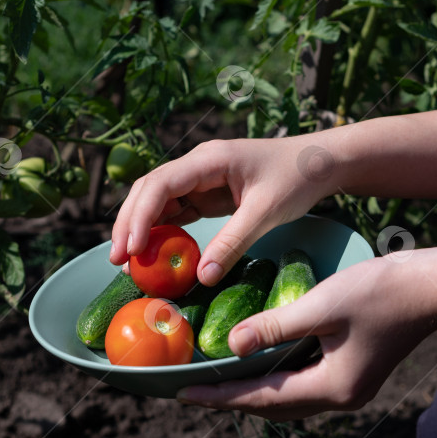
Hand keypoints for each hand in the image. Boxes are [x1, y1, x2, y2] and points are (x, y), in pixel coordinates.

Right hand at [110, 137, 335, 284]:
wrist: (319, 163)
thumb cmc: (296, 178)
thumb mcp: (266, 212)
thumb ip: (233, 243)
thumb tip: (200, 277)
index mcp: (209, 160)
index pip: (160, 184)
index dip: (139, 216)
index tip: (130, 248)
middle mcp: (197, 165)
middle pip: (149, 190)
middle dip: (128, 223)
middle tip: (116, 260)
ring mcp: (200, 179)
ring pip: (158, 201)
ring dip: (141, 228)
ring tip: (127, 262)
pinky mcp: (208, 193)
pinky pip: (177, 211)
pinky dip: (162, 231)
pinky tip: (153, 253)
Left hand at [175, 255, 436, 419]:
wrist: (434, 287)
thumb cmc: (380, 292)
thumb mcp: (320, 306)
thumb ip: (274, 328)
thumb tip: (231, 345)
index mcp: (332, 388)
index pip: (262, 398)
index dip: (221, 395)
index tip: (183, 394)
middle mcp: (340, 396)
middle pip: (274, 405)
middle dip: (232, 398)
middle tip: (192, 390)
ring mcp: (349, 386)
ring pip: (289, 396)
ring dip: (253, 389)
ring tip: (218, 381)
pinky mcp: (354, 371)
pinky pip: (303, 382)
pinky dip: (276, 376)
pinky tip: (259, 363)